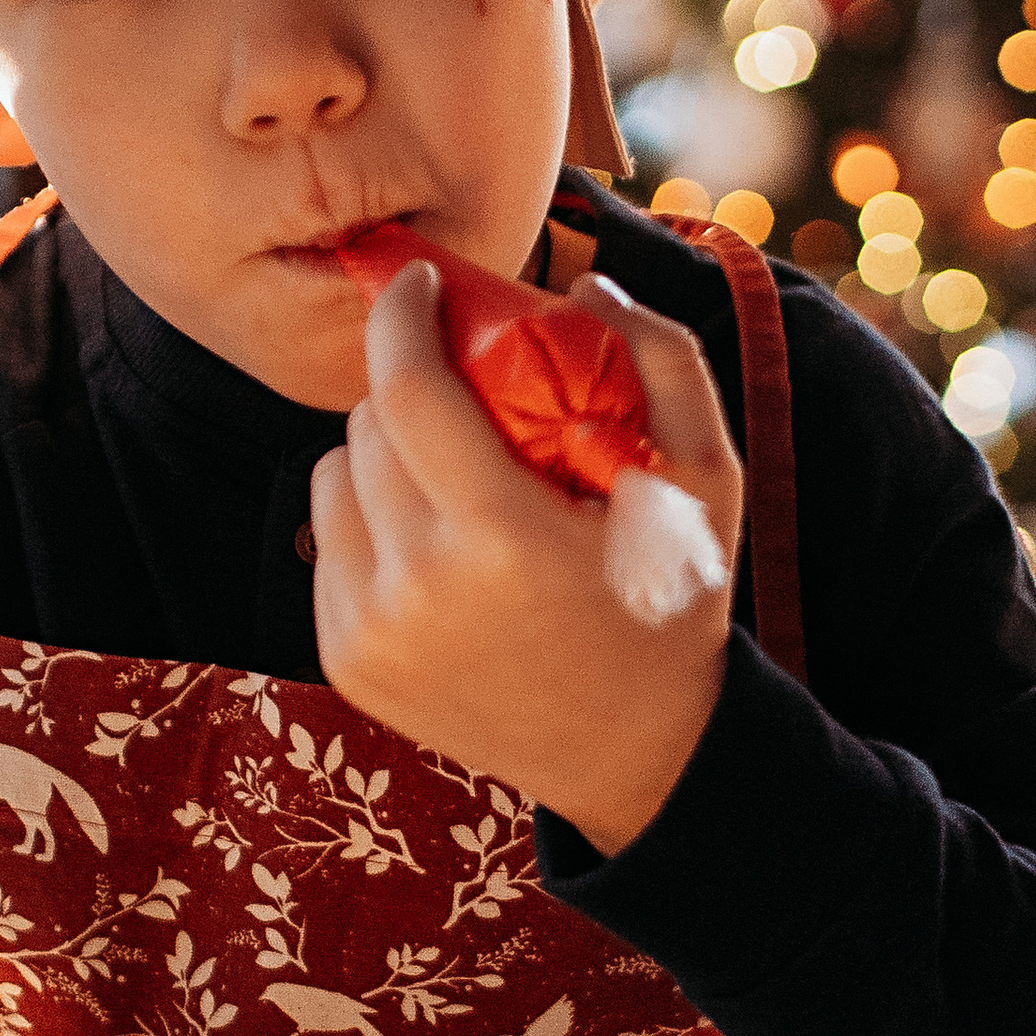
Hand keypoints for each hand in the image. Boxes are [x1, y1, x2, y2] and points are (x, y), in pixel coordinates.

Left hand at [309, 262, 744, 857]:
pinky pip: (330, 542)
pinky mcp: (347, 663)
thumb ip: (661, 363)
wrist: (633, 752)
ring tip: (456, 478)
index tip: (417, 283)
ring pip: (331, 478)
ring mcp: (371, 635)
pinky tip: (436, 542)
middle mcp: (418, 592)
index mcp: (502, 542)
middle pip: (366, 427)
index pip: (406, 391)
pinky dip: (370, 519)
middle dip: (409, 388)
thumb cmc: (672, 604)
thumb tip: (586, 284)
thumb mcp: (704, 480)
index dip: (402, 317)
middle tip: (467, 394)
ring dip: (381, 453)